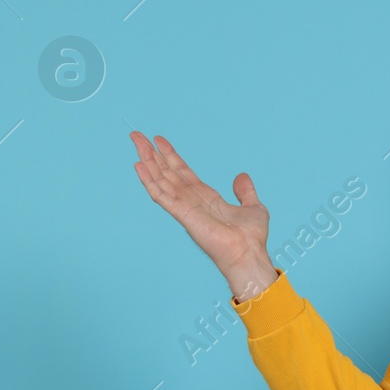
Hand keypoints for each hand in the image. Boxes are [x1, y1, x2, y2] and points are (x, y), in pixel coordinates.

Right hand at [129, 132, 276, 299]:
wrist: (249, 254)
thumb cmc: (252, 238)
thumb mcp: (253, 207)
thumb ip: (245, 192)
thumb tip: (242, 176)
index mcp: (206, 198)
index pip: (183, 173)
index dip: (171, 156)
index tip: (159, 141)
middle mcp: (192, 201)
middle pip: (167, 173)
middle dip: (152, 154)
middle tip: (137, 135)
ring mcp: (185, 208)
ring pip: (161, 179)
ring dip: (147, 161)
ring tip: (136, 142)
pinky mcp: (182, 215)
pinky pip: (161, 195)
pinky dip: (149, 181)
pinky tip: (139, 166)